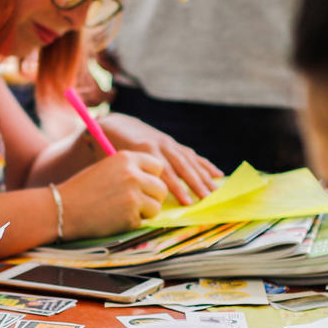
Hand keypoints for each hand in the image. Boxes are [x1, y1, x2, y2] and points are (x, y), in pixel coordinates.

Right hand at [58, 151, 167, 238]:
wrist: (62, 209)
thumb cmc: (81, 189)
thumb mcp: (106, 168)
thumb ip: (129, 169)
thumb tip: (153, 178)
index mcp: (126, 158)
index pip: (157, 166)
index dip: (152, 177)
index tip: (143, 184)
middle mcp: (132, 175)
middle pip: (161, 187)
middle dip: (152, 196)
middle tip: (136, 201)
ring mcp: (133, 196)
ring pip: (156, 206)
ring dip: (145, 211)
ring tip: (125, 210)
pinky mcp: (130, 216)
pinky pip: (143, 221)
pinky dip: (132, 222)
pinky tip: (115, 218)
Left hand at [96, 114, 221, 203]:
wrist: (115, 125)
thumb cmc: (109, 148)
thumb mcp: (112, 160)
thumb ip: (124, 174)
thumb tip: (135, 197)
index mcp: (145, 149)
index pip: (165, 172)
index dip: (176, 188)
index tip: (186, 202)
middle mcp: (161, 144)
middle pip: (182, 166)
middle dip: (196, 184)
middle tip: (207, 200)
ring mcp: (169, 143)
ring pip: (190, 161)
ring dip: (204, 177)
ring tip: (215, 192)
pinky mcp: (174, 144)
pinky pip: (192, 155)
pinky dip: (205, 165)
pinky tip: (218, 174)